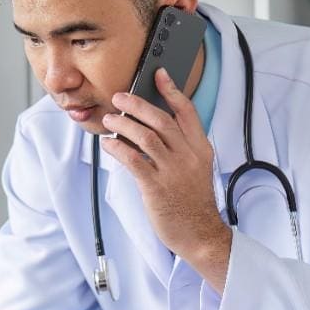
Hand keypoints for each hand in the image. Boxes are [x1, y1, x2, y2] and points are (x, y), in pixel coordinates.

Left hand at [100, 68, 232, 290]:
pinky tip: (108, 143)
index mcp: (200, 149)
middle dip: (137, 104)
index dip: (172, 90)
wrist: (200, 234)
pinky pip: (133, 160)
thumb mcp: (196, 169)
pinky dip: (118, 148)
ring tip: (109, 119)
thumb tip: (151, 128)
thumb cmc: (193, 202)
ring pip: (145, 136)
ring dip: (123, 123)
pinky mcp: (156, 187)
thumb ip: (181, 148)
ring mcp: (173, 171)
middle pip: (161, 120)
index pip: (187, 112)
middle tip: (119, 97)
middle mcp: (188, 156)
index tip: (159, 75)